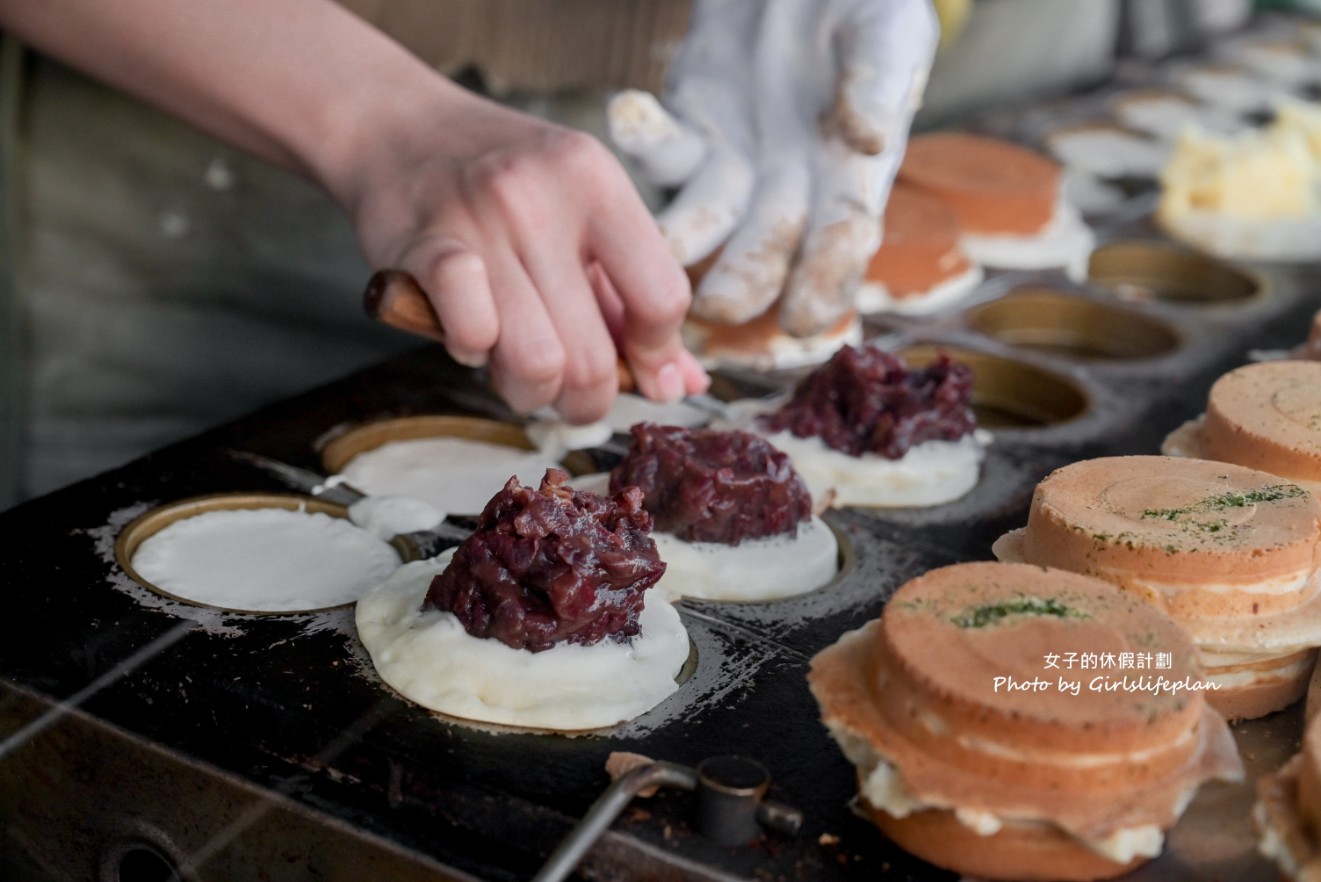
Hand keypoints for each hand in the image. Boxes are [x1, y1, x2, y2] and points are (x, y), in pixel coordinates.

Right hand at [333, 88, 708, 422]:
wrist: (398, 129)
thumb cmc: (506, 185)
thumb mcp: (585, 214)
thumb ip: (634, 298)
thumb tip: (682, 383)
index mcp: (597, 181)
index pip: (662, 297)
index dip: (656, 354)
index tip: (639, 369)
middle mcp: (541, 197)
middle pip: (594, 355)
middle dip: (588, 398)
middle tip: (572, 390)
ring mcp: (479, 222)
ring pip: (536, 364)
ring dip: (531, 392)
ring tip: (521, 368)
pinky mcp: (421, 249)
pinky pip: (470, 336)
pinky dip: (473, 356)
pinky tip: (471, 339)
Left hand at [609, 0, 938, 336]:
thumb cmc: (868, 9)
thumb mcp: (888, 37)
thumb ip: (879, 86)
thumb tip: (868, 141)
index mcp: (849, 182)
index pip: (840, 243)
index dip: (823, 283)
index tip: (803, 321)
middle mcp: (789, 192)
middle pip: (763, 250)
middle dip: (741, 283)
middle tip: (716, 308)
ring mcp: (733, 170)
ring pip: (704, 219)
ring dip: (680, 239)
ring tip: (661, 251)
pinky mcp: (689, 135)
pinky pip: (662, 149)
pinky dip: (643, 136)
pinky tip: (627, 114)